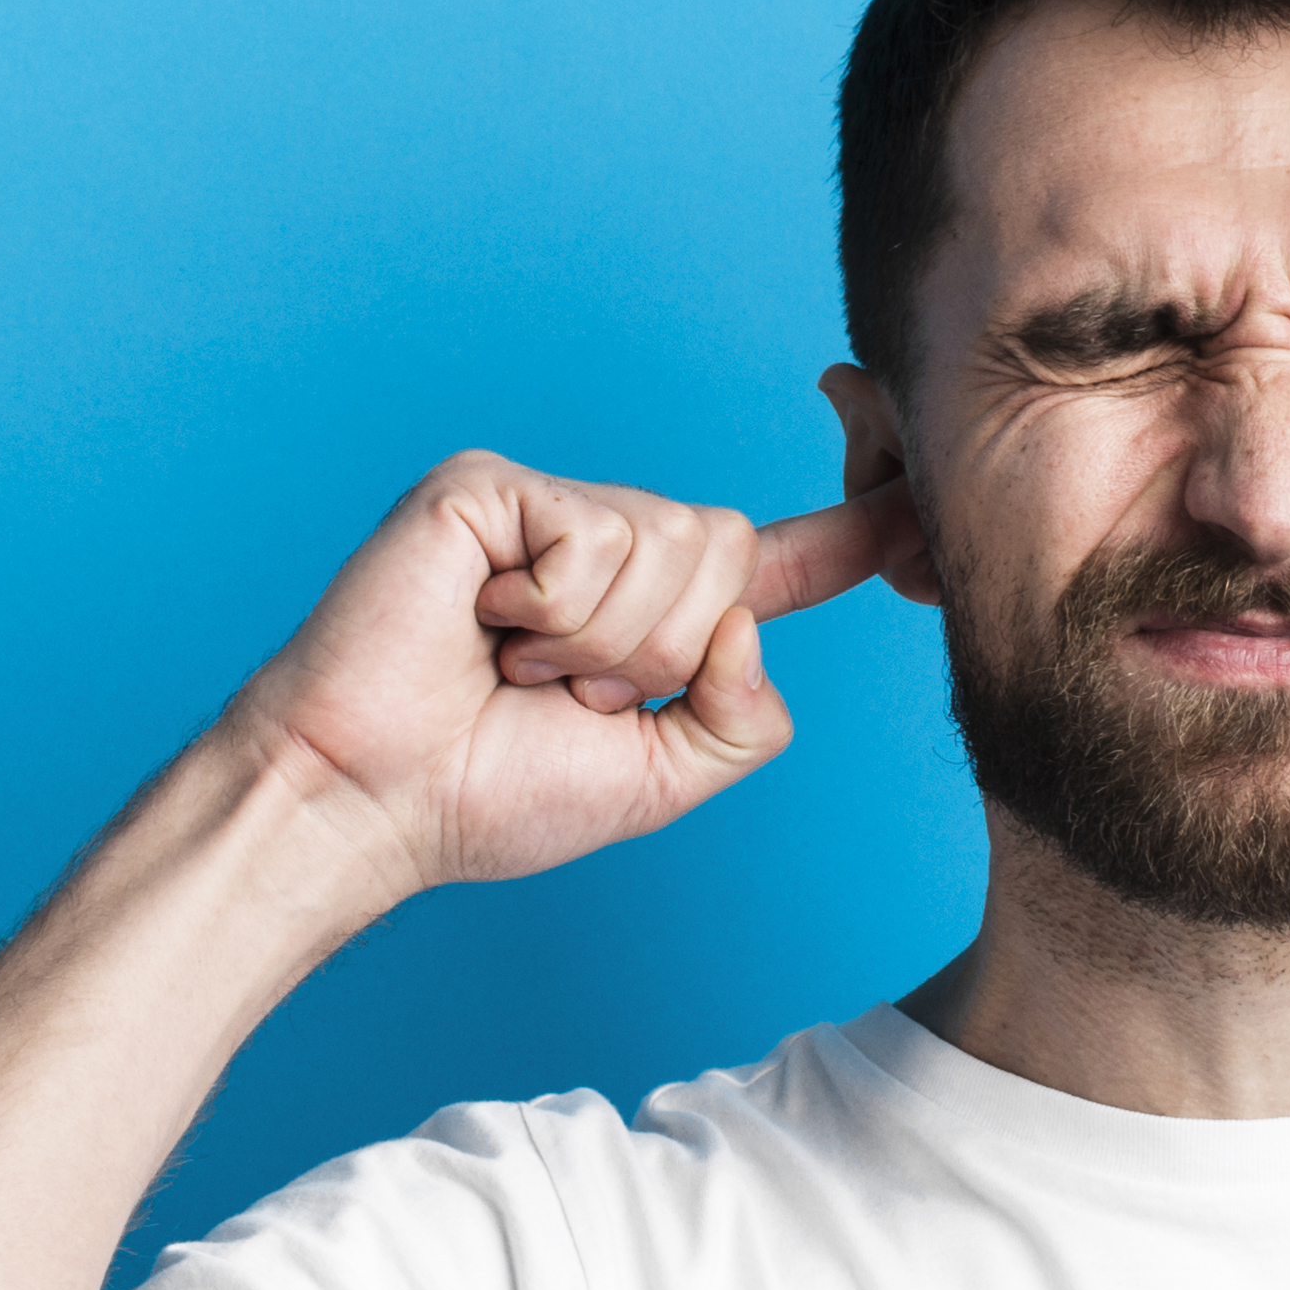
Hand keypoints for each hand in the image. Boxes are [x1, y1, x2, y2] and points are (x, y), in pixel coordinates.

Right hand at [223, 453, 919, 898]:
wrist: (370, 800)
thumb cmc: (485, 796)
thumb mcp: (661, 781)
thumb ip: (743, 719)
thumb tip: (751, 631)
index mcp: (652, 612)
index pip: (775, 560)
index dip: (853, 532)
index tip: (920, 501)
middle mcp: (607, 545)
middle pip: (729, 553)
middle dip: (660, 653)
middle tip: (561, 692)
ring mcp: (546, 508)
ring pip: (670, 546)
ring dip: (600, 643)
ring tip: (514, 666)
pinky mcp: (490, 488)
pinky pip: (595, 537)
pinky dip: (551, 610)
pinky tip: (483, 625)